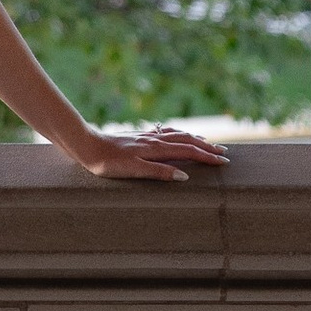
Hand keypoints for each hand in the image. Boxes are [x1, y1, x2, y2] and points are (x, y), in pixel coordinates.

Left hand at [74, 122, 227, 184]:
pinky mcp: (139, 137)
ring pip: (177, 135)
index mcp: (156, 148)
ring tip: (207, 143)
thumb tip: (184, 176)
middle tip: (224, 154)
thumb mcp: (133, 171)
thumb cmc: (108, 162)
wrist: (87, 145)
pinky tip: (176, 135)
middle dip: (207, 148)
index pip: (188, 151)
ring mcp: (147, 137)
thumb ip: (158, 172)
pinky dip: (178, 134)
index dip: (206, 157)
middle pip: (187, 141)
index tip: (223, 163)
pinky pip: (165, 134)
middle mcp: (154, 140)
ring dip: (194, 139)